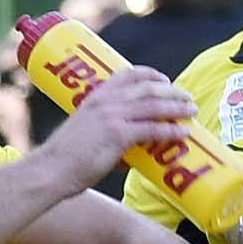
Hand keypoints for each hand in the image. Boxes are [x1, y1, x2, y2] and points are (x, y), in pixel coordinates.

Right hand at [40, 64, 197, 196]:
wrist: (51, 169)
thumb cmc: (65, 157)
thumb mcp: (86, 134)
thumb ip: (110, 137)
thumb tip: (132, 155)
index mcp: (95, 96)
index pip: (127, 74)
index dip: (150, 74)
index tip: (164, 79)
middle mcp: (106, 101)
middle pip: (147, 87)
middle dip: (171, 90)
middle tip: (186, 96)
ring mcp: (112, 116)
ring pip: (154, 105)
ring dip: (176, 107)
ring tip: (191, 110)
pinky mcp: (118, 135)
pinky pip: (152, 129)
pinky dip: (170, 130)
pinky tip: (182, 133)